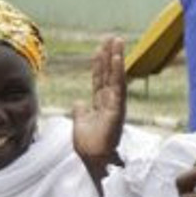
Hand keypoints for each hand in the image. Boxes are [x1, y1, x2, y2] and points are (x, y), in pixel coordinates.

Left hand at [72, 36, 126, 176]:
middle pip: (109, 73)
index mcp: (101, 103)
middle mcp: (110, 101)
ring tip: (116, 41)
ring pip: (115, 77)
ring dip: (116, 58)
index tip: (101, 47)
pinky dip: (117, 72)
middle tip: (112, 37)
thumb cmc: (88, 144)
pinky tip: (117, 59)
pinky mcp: (117, 109)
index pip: (100, 78)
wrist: (93, 158)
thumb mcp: (80, 121)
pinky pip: (117, 87)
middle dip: (110, 55)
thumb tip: (78, 101)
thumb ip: (80, 110)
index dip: (100, 63)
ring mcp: (115, 104)